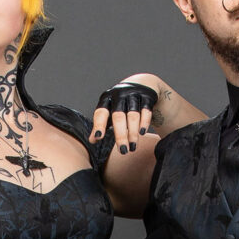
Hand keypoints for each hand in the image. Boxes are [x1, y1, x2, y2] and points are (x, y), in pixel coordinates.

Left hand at [90, 77, 166, 215]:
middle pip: (119, 117)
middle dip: (121, 135)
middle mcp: (118, 97)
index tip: (96, 141)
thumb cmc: (124, 109)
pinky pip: (146, 110)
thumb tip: (91, 153)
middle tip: (124, 152)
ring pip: (133, 115)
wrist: (145, 85)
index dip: (99, 127)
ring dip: (133, 132)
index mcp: (106, 101)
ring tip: (133, 148)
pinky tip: (145, 134)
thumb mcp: (114, 118)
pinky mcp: (147, 95)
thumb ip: (105, 131)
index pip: (100, 113)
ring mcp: (133, 95)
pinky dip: (145, 122)